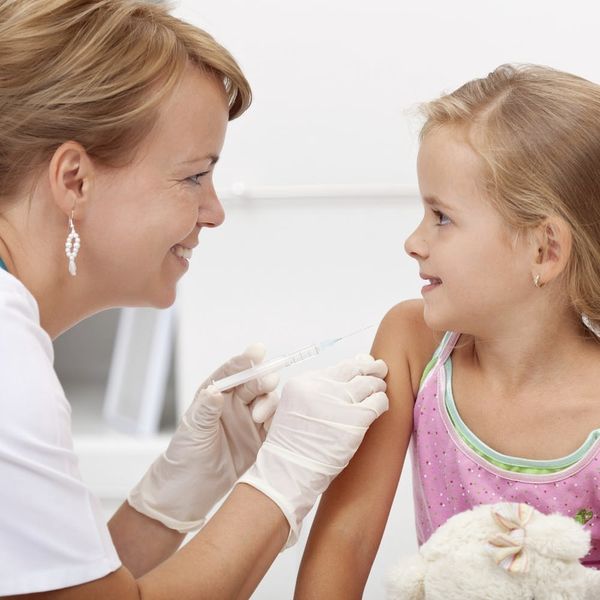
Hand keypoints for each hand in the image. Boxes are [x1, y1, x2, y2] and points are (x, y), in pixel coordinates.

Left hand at [128, 344, 278, 531]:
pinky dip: (278, 421)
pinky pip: (275, 424)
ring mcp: (249, 421)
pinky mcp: (260, 439)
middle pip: (255, 384)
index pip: (232, 372)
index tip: (258, 351)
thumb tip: (215, 392)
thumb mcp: (192, 432)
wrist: (190, 491)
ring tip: (260, 415)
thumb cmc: (184, 456)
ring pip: (268, 402)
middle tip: (266, 383)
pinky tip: (273, 425)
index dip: (246, 360)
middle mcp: (234, 404)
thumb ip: (205, 411)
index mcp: (215, 395)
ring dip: (269, 402)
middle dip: (263, 379)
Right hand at [238, 354, 388, 545]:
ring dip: (378, 385)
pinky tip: (380, 406)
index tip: (364, 364)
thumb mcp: (295, 407)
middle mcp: (320, 388)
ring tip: (380, 389)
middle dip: (371, 368)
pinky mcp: (355, 420)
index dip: (354, 364)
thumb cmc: (295, 446)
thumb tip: (347, 375)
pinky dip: (382, 402)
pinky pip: (378, 402)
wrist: (289, 472)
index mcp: (303, 382)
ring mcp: (338, 403)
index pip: (338, 366)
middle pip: (354, 369)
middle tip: (380, 369)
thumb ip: (317, 391)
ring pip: (369, 383)